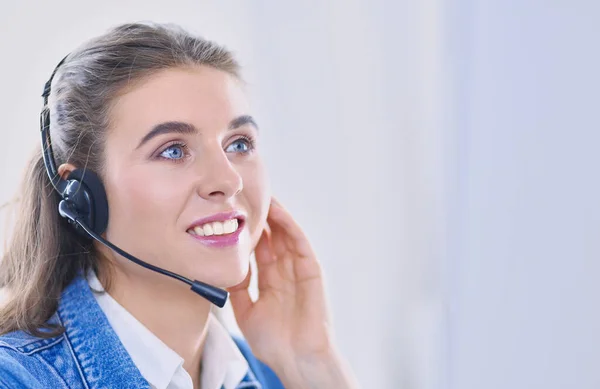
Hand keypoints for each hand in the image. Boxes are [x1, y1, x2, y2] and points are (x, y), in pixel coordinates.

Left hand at [228, 198, 358, 388]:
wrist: (296, 358)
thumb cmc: (274, 342)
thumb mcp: (246, 312)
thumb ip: (238, 290)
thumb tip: (226, 269)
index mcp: (270, 281)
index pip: (257, 249)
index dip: (246, 231)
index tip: (230, 214)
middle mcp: (285, 271)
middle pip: (271, 236)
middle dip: (259, 217)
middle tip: (243, 196)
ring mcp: (298, 269)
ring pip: (284, 234)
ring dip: (274, 214)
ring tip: (260, 194)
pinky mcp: (311, 269)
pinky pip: (299, 241)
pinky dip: (288, 224)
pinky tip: (277, 210)